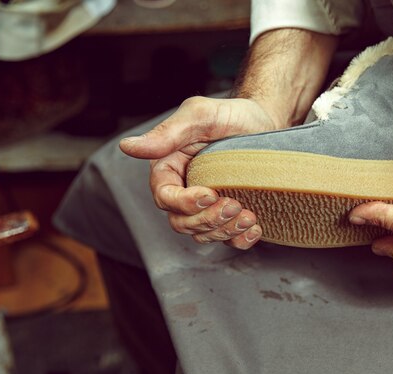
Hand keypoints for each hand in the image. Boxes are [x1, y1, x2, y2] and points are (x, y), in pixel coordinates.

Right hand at [119, 97, 281, 248]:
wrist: (264, 121)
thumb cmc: (230, 115)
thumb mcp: (199, 115)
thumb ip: (167, 133)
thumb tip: (128, 147)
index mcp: (170, 168)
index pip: (165, 197)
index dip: (184, 202)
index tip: (209, 195)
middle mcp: (184, 190)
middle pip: (182, 222)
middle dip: (208, 220)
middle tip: (234, 205)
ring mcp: (207, 205)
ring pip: (203, 234)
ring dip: (225, 231)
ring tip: (248, 216)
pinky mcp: (229, 214)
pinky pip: (228, 239)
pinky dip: (240, 239)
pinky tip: (253, 229)